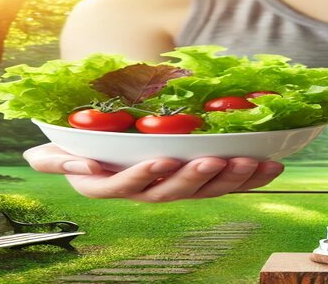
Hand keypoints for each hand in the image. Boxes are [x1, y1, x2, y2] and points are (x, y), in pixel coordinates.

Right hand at [23, 143, 284, 202]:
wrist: (106, 135)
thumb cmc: (80, 140)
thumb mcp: (56, 148)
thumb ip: (55, 159)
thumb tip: (80, 161)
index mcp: (111, 183)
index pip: (126, 186)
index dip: (143, 176)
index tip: (161, 160)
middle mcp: (146, 190)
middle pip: (173, 192)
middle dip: (197, 177)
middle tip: (217, 158)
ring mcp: (175, 188)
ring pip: (204, 190)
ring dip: (230, 178)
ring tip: (252, 162)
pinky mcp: (200, 182)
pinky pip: (226, 184)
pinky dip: (249, 177)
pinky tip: (271, 166)